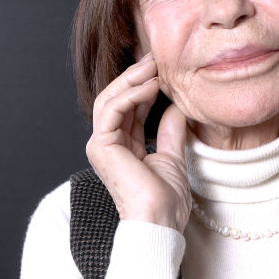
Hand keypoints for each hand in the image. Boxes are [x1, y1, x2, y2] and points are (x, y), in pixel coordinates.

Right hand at [85, 53, 190, 232]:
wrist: (160, 221)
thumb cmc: (166, 200)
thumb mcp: (173, 156)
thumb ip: (171, 130)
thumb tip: (178, 106)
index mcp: (122, 148)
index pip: (130, 108)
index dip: (144, 86)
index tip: (163, 68)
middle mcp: (107, 144)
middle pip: (115, 98)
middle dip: (136, 76)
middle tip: (156, 58)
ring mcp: (100, 145)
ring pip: (110, 99)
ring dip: (133, 79)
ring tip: (155, 66)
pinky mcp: (100, 145)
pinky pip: (113, 109)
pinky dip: (132, 93)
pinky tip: (152, 85)